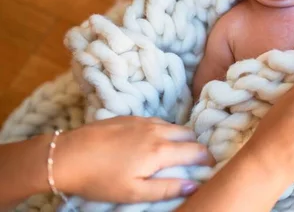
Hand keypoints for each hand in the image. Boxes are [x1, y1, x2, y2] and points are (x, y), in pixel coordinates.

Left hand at [53, 116, 214, 202]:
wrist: (67, 155)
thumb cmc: (100, 179)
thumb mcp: (134, 192)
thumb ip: (166, 188)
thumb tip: (194, 184)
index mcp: (161, 151)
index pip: (196, 151)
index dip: (208, 158)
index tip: (212, 165)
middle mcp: (156, 131)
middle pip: (188, 133)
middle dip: (196, 144)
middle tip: (195, 158)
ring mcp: (142, 121)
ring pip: (172, 125)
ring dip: (179, 136)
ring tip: (176, 150)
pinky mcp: (129, 116)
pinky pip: (156, 121)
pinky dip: (163, 130)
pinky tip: (153, 140)